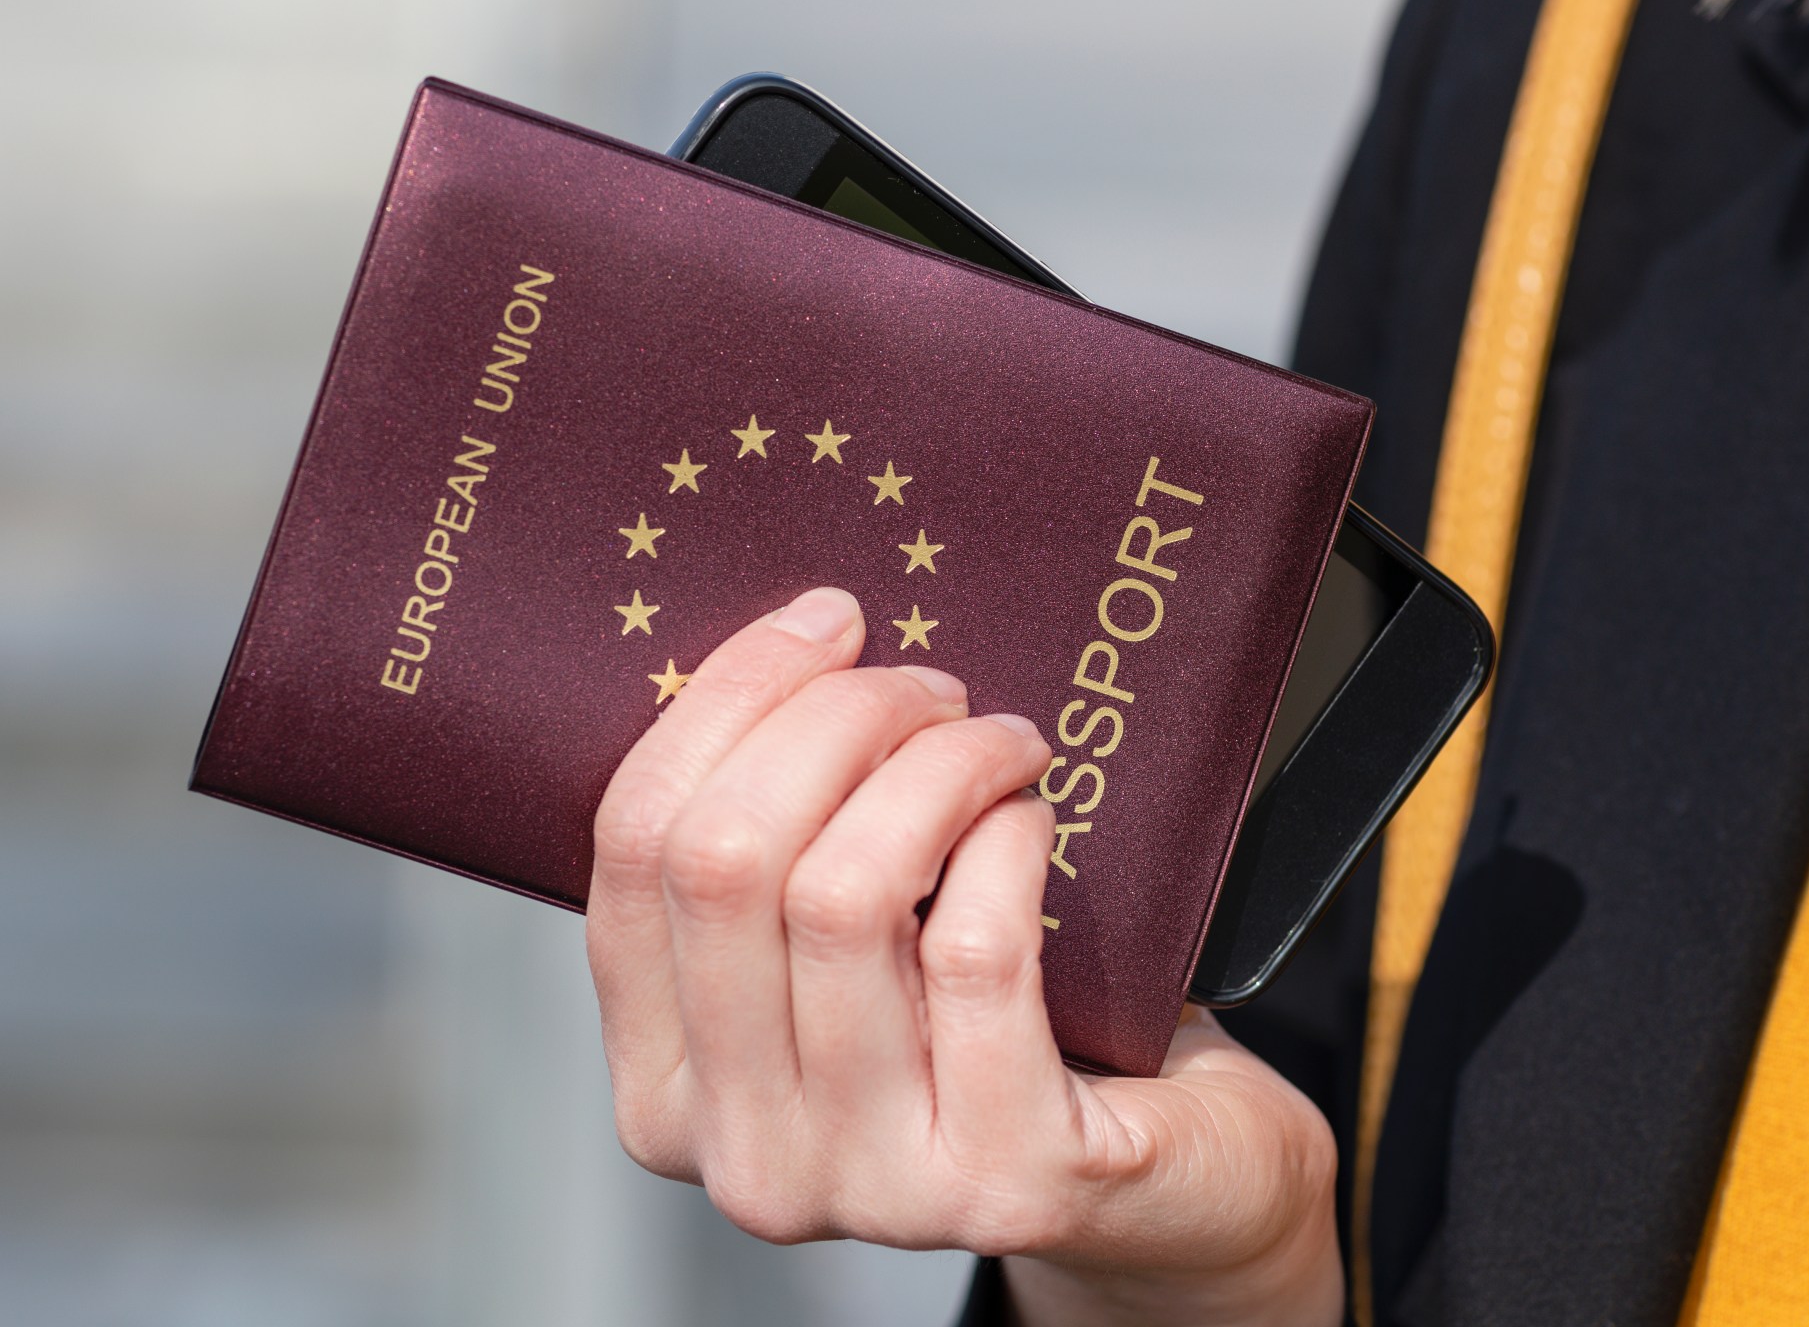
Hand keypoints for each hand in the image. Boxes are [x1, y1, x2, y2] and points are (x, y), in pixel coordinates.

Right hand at [587, 587, 1343, 1326]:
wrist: (1172, 1176)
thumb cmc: (1000, 1035)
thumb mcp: (846, 950)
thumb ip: (776, 850)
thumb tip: (786, 642)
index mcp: (665, 1088)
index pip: (635, 849)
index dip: (725, 703)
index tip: (822, 622)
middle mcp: (742, 1156)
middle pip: (725, 859)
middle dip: (834, 721)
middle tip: (929, 685)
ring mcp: (866, 1186)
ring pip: (842, 896)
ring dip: (935, 770)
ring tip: (1000, 744)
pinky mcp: (999, 1182)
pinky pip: (973, 949)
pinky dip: (1007, 846)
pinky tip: (1033, 828)